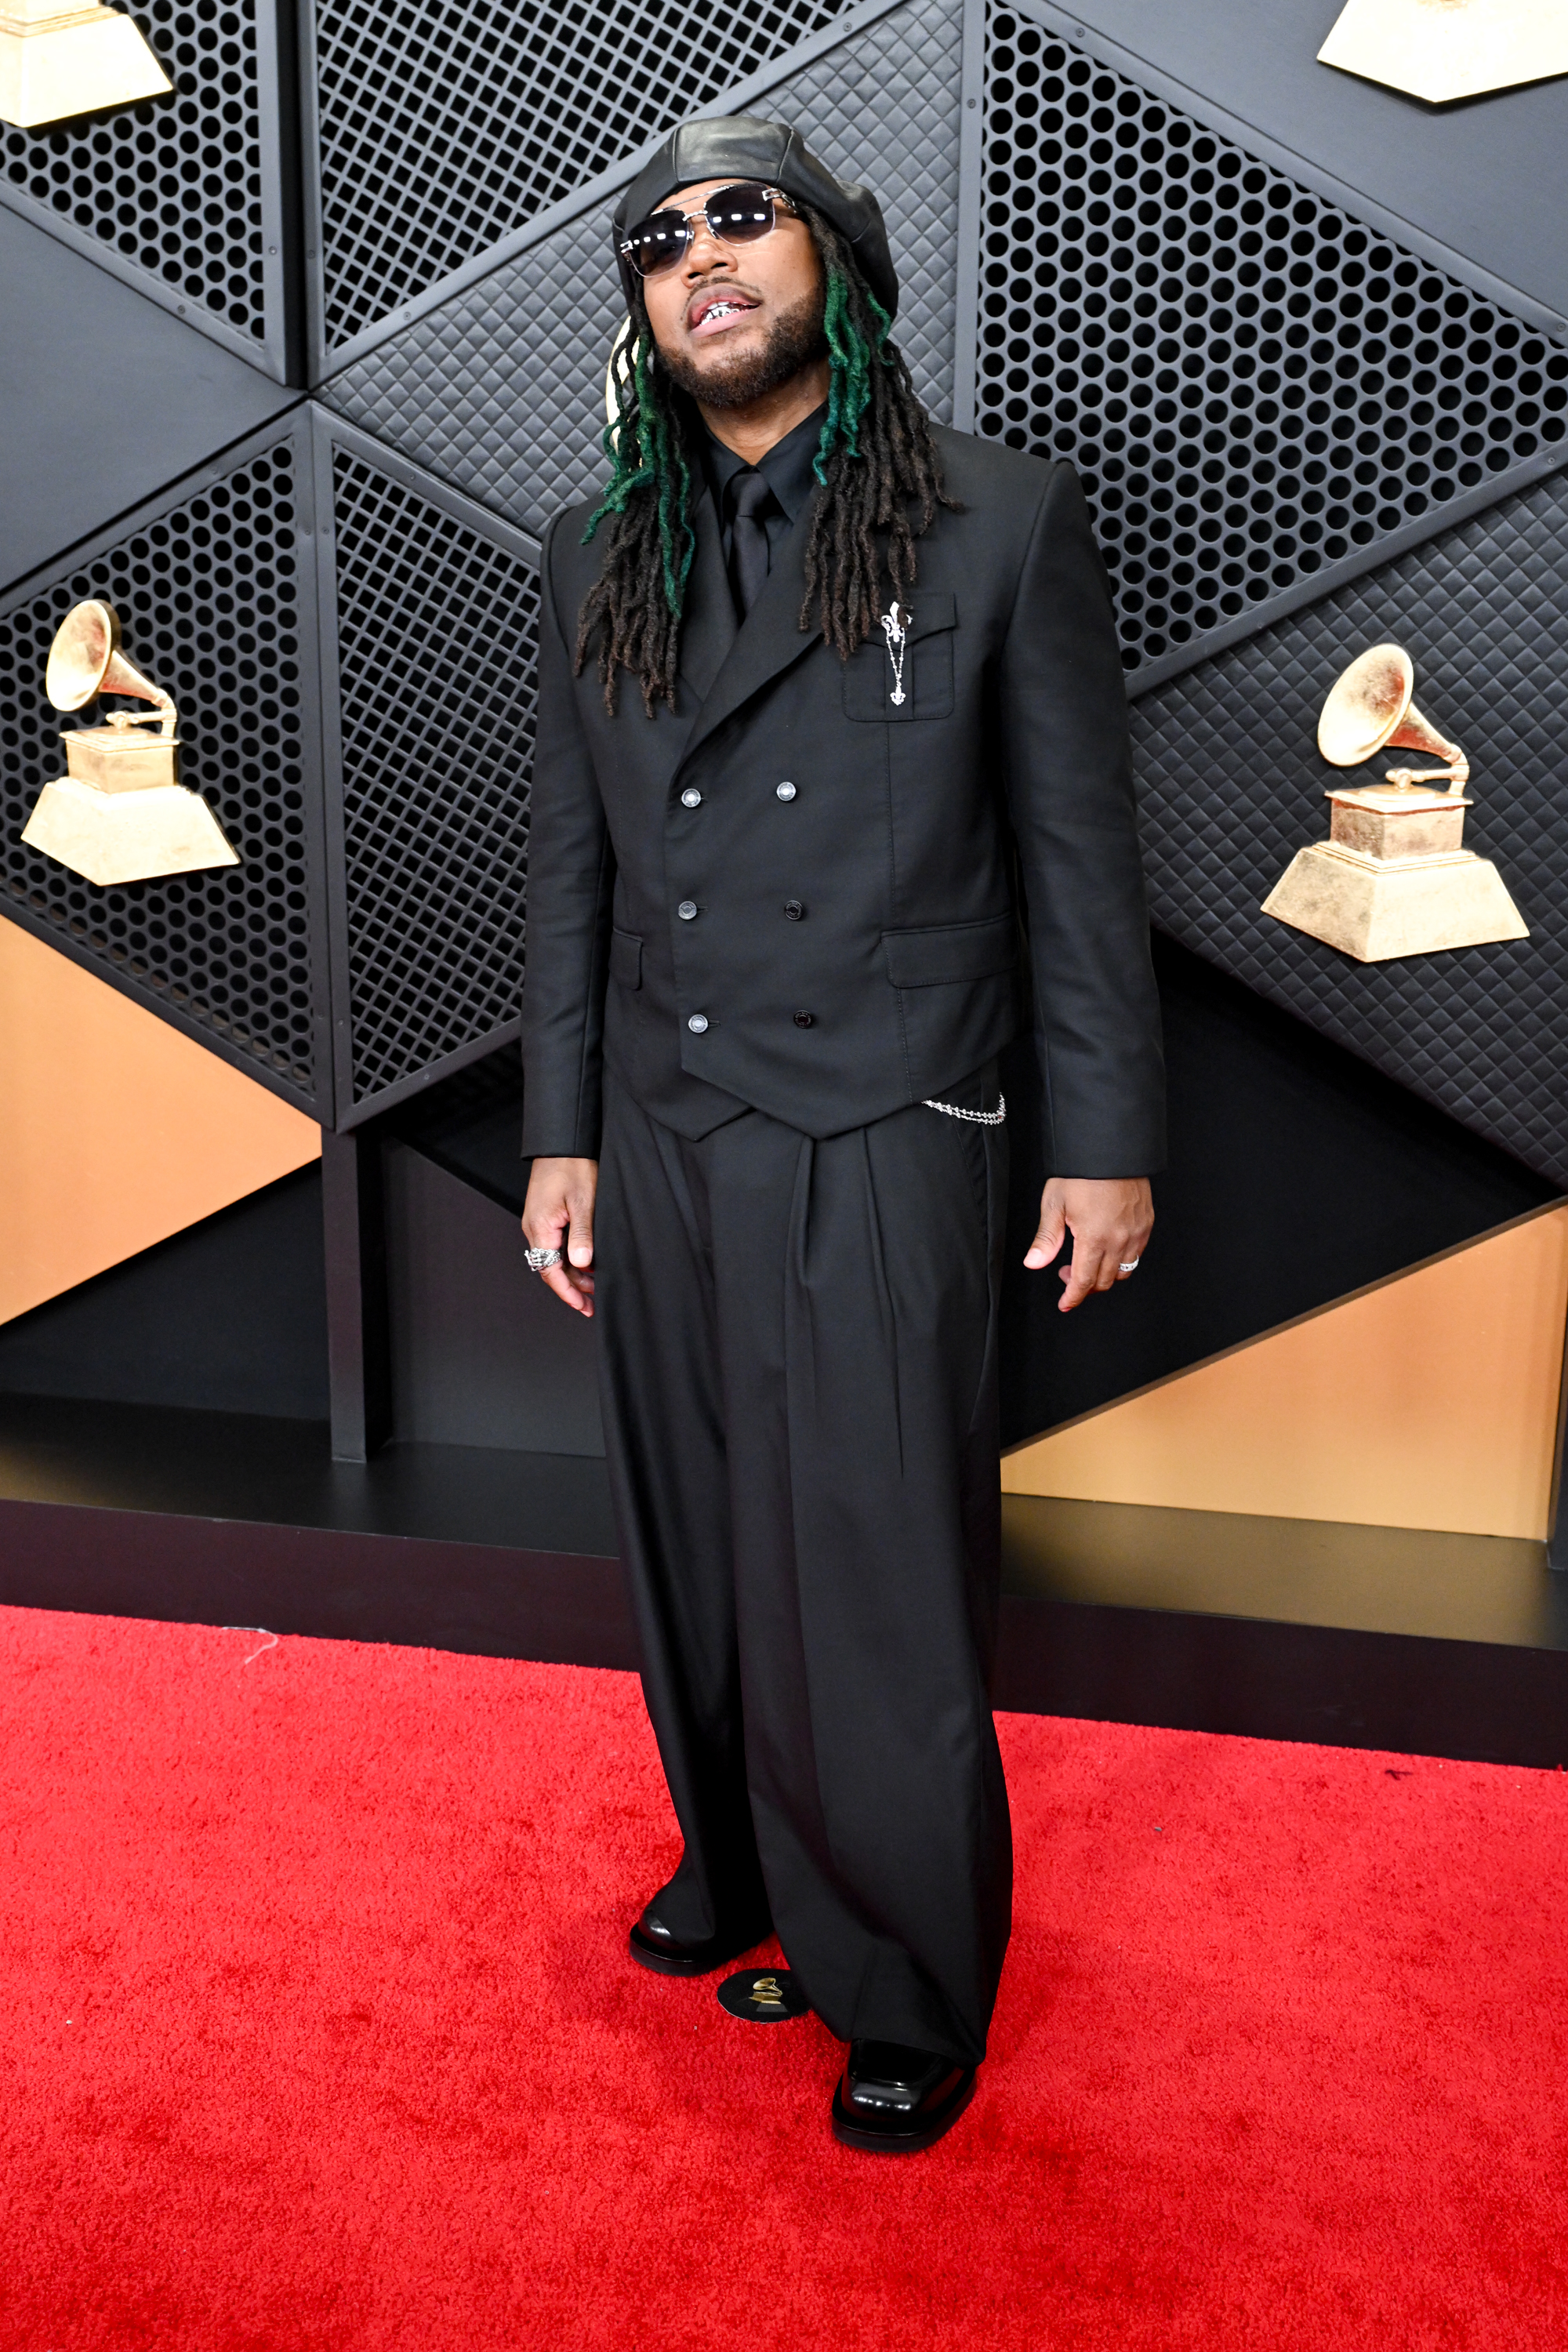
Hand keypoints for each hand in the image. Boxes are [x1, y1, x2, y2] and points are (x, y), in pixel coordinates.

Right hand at [521, 1156, 598, 1316]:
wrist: (562, 1142)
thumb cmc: (572, 1166)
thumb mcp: (583, 1201)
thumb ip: (582, 1234)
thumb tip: (582, 1263)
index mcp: (540, 1228)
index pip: (550, 1271)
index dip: (567, 1292)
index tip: (582, 1306)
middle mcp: (534, 1228)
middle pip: (551, 1268)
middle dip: (572, 1288)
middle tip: (592, 1304)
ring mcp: (538, 1222)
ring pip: (554, 1257)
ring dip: (573, 1273)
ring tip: (594, 1286)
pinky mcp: (545, 1215)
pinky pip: (555, 1244)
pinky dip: (570, 1258)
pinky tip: (586, 1263)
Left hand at [1025, 1175, 1152, 1313]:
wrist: (1110, 1149)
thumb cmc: (1081, 1173)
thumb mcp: (1055, 1203)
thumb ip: (1046, 1238)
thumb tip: (1034, 1263)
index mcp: (1094, 1238)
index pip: (1083, 1281)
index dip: (1073, 1297)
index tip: (1065, 1304)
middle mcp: (1119, 1240)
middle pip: (1104, 1281)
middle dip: (1084, 1286)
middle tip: (1067, 1274)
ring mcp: (1136, 1233)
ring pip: (1123, 1272)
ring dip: (1104, 1275)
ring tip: (1087, 1262)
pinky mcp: (1146, 1224)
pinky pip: (1136, 1255)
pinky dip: (1121, 1260)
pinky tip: (1106, 1249)